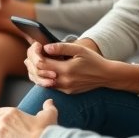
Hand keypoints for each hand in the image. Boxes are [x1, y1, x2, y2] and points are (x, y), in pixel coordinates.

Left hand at [24, 41, 138, 93]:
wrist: (106, 76)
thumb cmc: (93, 60)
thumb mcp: (79, 50)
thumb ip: (62, 48)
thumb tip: (46, 48)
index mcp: (66, 70)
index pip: (42, 64)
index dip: (36, 54)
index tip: (37, 46)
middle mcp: (64, 82)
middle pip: (39, 73)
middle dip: (32, 62)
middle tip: (31, 52)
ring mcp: (65, 88)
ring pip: (42, 82)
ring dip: (35, 71)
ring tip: (32, 60)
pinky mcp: (67, 91)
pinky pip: (50, 85)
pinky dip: (43, 77)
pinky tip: (43, 69)